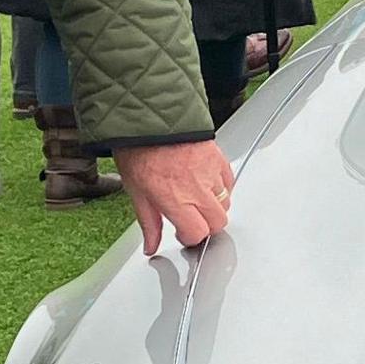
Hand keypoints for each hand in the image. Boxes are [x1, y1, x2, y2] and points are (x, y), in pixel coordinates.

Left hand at [115, 137, 233, 254]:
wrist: (150, 117)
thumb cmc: (138, 150)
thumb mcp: (136, 191)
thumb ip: (149, 223)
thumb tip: (150, 246)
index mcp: (174, 199)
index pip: (197, 233)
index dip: (190, 238)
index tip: (182, 233)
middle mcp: (196, 188)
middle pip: (218, 222)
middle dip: (206, 226)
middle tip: (192, 220)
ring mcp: (211, 173)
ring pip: (226, 203)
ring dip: (213, 207)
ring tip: (196, 199)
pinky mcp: (219, 158)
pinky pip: (229, 182)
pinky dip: (221, 188)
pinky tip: (205, 184)